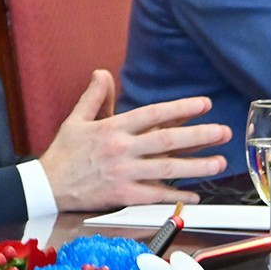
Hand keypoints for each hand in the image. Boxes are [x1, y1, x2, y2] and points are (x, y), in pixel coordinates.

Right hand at [38, 70, 229, 211]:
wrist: (47, 186)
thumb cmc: (63, 154)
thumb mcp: (75, 120)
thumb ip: (94, 97)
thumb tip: (102, 74)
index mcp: (112, 128)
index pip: (153, 114)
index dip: (181, 108)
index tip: (203, 104)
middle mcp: (121, 149)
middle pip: (167, 140)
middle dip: (199, 135)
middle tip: (223, 132)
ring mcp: (123, 173)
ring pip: (167, 169)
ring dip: (197, 166)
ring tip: (220, 162)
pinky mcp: (122, 195)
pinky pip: (155, 195)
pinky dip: (176, 196)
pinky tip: (195, 195)